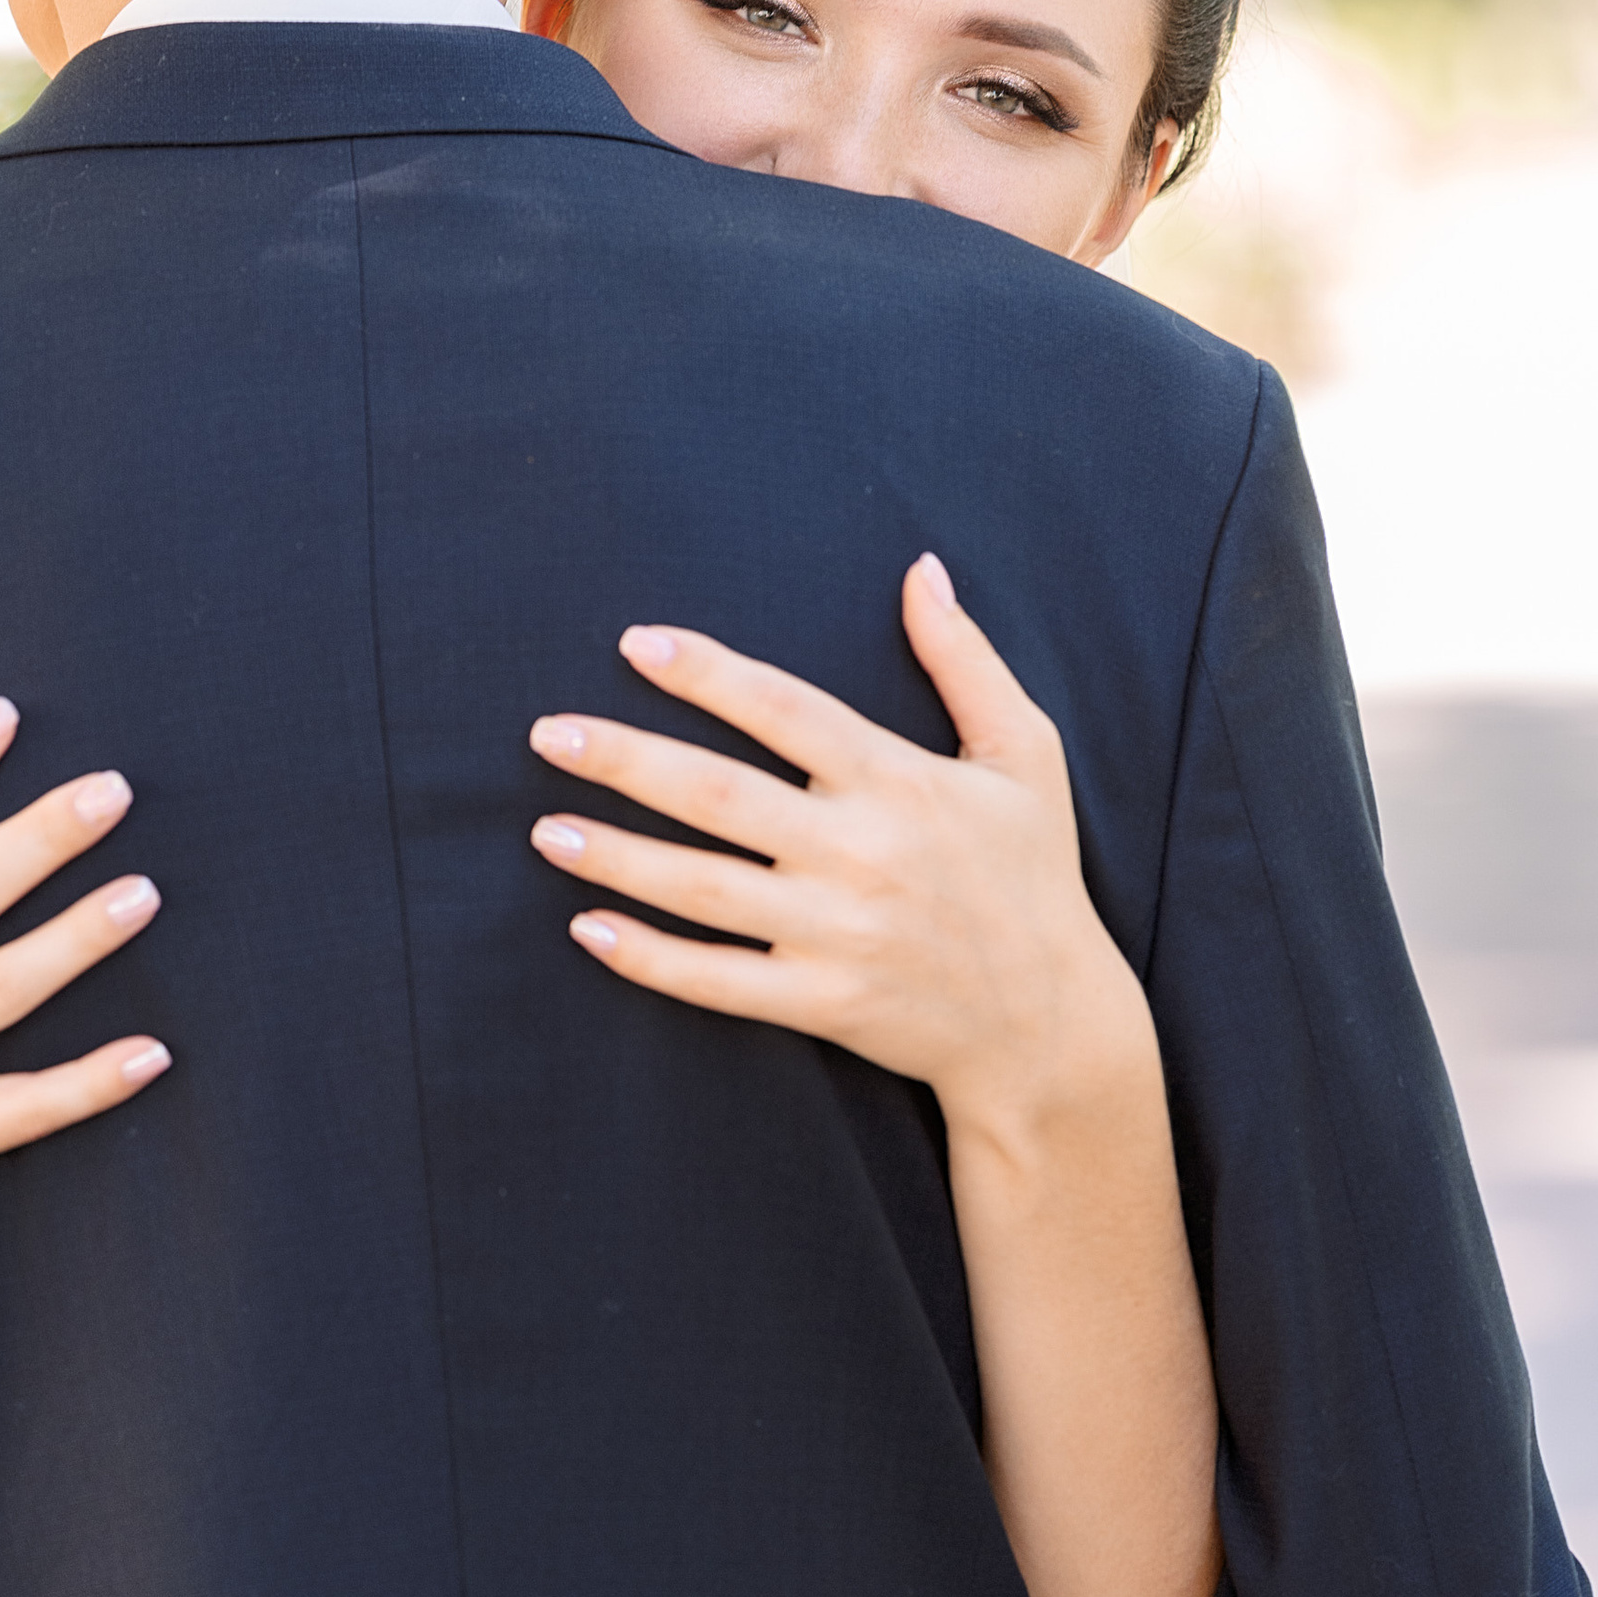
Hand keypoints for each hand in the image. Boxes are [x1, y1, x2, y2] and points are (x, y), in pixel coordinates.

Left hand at [527, 555, 1153, 1152]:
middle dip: (627, 761)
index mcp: (897, 781)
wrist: (1054, 1028)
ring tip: (543, 828)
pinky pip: (720, 980)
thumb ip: (965, 658)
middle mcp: (861, 853)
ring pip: (704, 889)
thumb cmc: (1033, 875)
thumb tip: (922, 568)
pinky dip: (650, 960)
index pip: (784, 710)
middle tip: (547, 735)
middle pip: (720, 795)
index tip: (634, 643)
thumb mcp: (1024, 755)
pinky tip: (587, 929)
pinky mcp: (824, 1001)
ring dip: (617, 857)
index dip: (708, 674)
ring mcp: (838, 933)